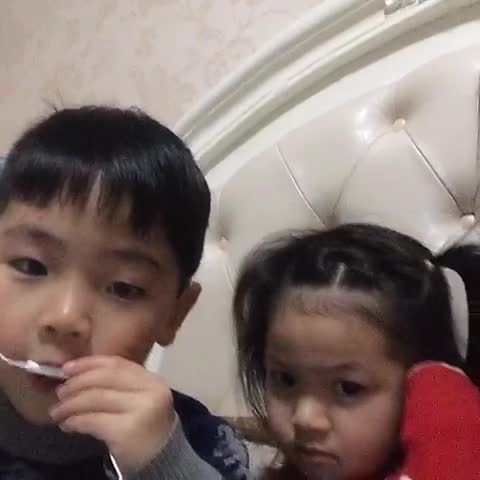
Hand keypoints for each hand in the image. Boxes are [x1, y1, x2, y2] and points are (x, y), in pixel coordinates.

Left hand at [50, 355, 175, 471]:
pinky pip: (93, 420)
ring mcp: (141, 410)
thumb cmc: (144, 426)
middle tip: (60, 392)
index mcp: (152, 379)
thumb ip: (118, 383)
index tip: (67, 368)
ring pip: (97, 398)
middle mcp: (150, 390)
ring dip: (71, 404)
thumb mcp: (138, 398)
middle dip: (77, 383)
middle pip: (105, 378)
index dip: (89, 363)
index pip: (117, 363)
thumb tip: (76, 374)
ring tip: (58, 411)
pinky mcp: (127, 430)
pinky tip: (68, 424)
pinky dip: (76, 421)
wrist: (160, 459)